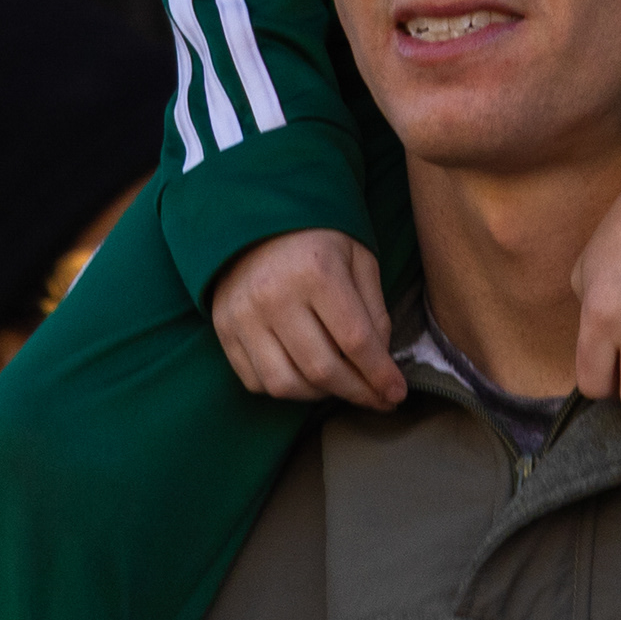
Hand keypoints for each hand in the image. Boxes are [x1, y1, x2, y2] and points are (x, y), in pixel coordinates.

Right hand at [211, 229, 401, 408]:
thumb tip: (380, 363)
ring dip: (320, 395)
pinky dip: (285, 388)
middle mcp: (274, 295)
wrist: (256, 220)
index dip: (380, 374)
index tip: (396, 393)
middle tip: (377, 399)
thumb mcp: (358, 259)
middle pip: (322, 369)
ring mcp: (243, 315)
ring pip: (285, 384)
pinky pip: (256, 381)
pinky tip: (305, 376)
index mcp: (316, 271)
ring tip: (340, 385)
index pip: (355, 341)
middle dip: (357, 392)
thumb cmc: (317, 239)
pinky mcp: (224, 329)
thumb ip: (375, 311)